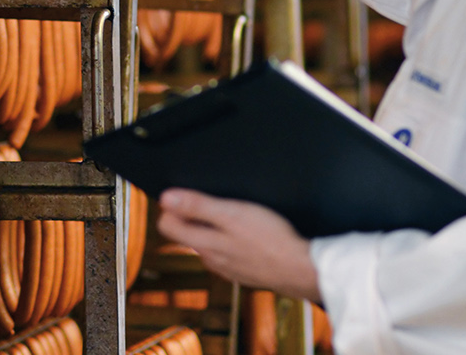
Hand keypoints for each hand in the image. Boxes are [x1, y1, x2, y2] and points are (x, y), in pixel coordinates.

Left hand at [158, 189, 321, 302]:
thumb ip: (197, 207)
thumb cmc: (270, 239)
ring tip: (234, 214)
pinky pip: (226, 253)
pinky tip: (248, 234)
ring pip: (208, 243)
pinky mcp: (242, 272)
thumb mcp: (232, 214)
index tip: (185, 194)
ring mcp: (226, 268)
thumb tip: (165, 199)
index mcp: (203, 244)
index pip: (167, 226)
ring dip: (213, 228)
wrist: (300, 269)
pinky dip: (230, 241)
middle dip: (192, 216)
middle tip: (212, 199)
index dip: (172, 207)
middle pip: (187, 234)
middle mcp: (210, 259)